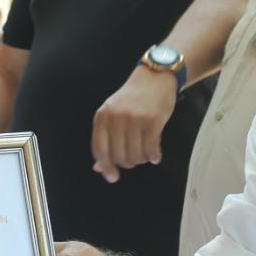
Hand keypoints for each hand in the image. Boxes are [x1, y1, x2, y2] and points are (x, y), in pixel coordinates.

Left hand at [91, 66, 177, 182]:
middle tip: (135, 160)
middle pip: (119, 155)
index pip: (100, 149)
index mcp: (102, 116)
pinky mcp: (153, 120)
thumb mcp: (113, 116)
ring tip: (145, 155)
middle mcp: (116, 117)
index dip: (106, 166)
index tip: (113, 177)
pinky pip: (151, 149)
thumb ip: (105, 140)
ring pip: (135, 154)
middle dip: (128, 163)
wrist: (155, 78)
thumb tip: (99, 169)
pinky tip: (155, 156)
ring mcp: (135, 118)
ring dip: (141, 160)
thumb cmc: (132, 100)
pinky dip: (153, 156)